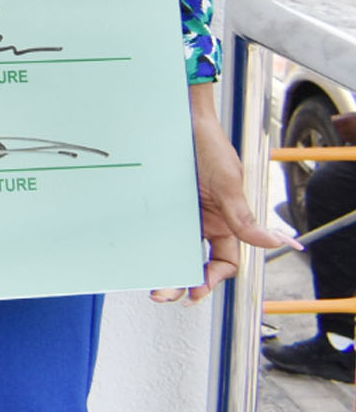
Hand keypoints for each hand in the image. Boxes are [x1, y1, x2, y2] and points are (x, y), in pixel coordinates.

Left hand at [152, 83, 298, 303]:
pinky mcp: (157, 202)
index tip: (199, 288)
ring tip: (153, 286)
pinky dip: (146, 245)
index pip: (224, 261)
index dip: (214, 278)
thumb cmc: (208, 144)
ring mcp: (178, 213)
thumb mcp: (227, 183)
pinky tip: (137, 256)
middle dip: (184, 282)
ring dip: (165, 269)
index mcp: (225, 222)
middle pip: (196, 262)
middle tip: (167, 295)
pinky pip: (152, 229)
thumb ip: (243, 217)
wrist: (180, 116)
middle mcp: (202, 221)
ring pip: (173, 250)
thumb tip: (274, 243)